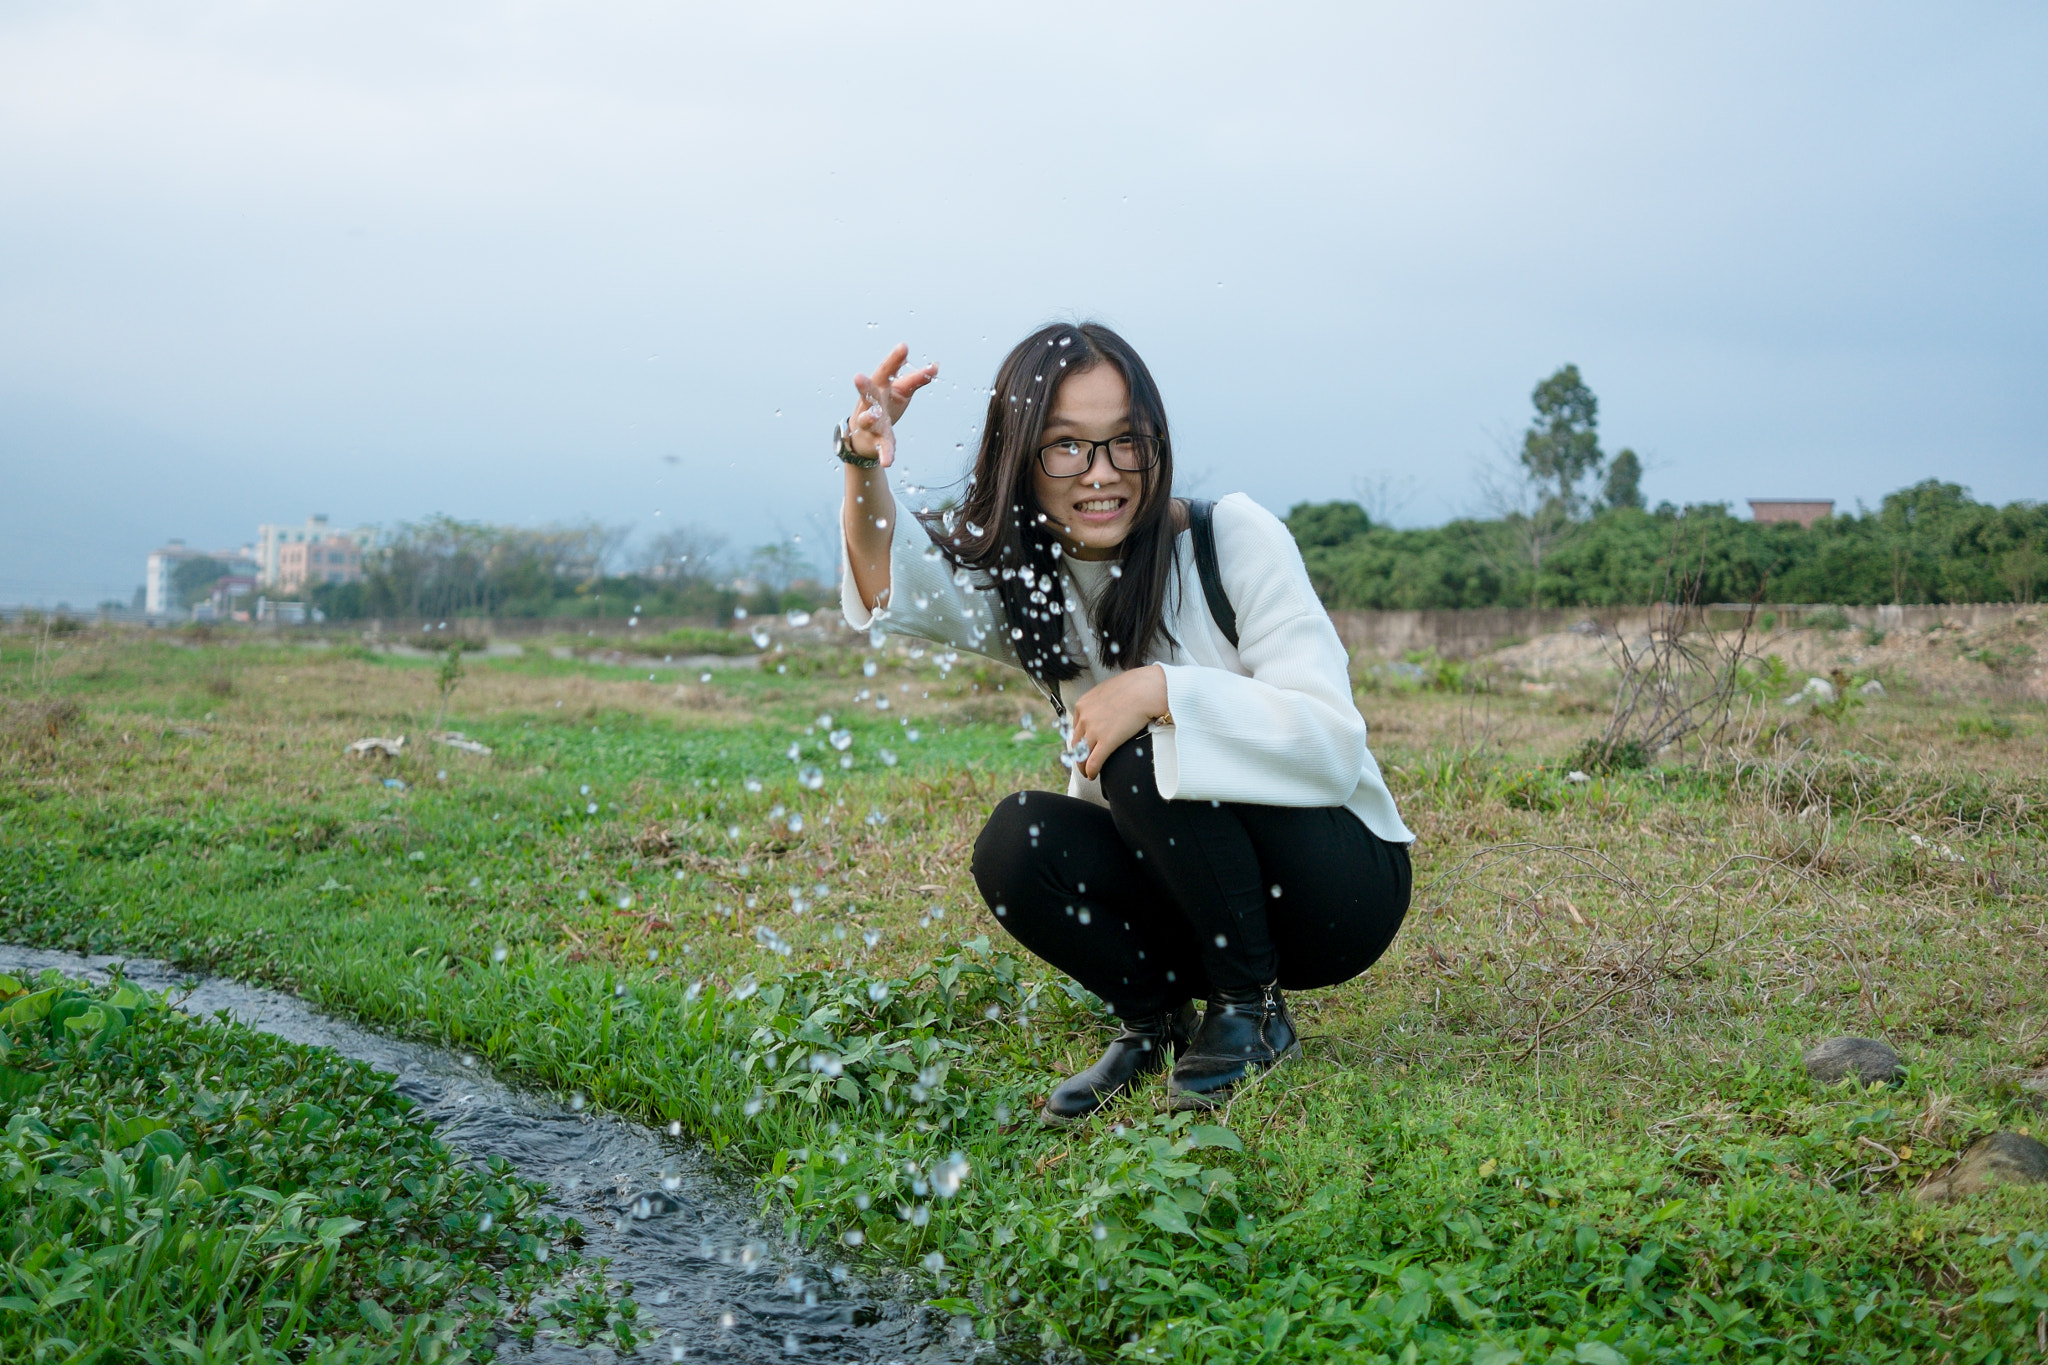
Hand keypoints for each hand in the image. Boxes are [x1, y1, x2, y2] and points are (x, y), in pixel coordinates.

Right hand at [848, 343, 938, 467]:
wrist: (865, 436)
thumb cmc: (884, 406)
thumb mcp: (900, 391)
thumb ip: (916, 379)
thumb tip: (935, 366)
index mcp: (880, 387)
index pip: (886, 371)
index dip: (895, 360)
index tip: (904, 347)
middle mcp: (871, 402)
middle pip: (868, 392)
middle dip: (863, 385)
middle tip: (858, 377)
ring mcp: (871, 422)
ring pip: (868, 419)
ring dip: (869, 417)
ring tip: (873, 414)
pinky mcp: (876, 441)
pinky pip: (881, 448)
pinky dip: (885, 454)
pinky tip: (887, 462)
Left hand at [1067, 664, 1168, 780]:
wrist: (1146, 690)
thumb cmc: (1135, 687)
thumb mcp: (1109, 690)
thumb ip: (1103, 701)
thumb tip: (1108, 709)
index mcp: (1083, 704)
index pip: (1076, 727)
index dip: (1080, 738)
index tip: (1084, 744)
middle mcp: (1084, 717)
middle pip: (1076, 742)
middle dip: (1079, 754)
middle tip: (1083, 761)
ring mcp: (1094, 730)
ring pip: (1082, 754)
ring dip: (1083, 766)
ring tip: (1087, 772)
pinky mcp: (1106, 741)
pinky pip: (1093, 761)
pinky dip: (1091, 771)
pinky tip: (1093, 775)